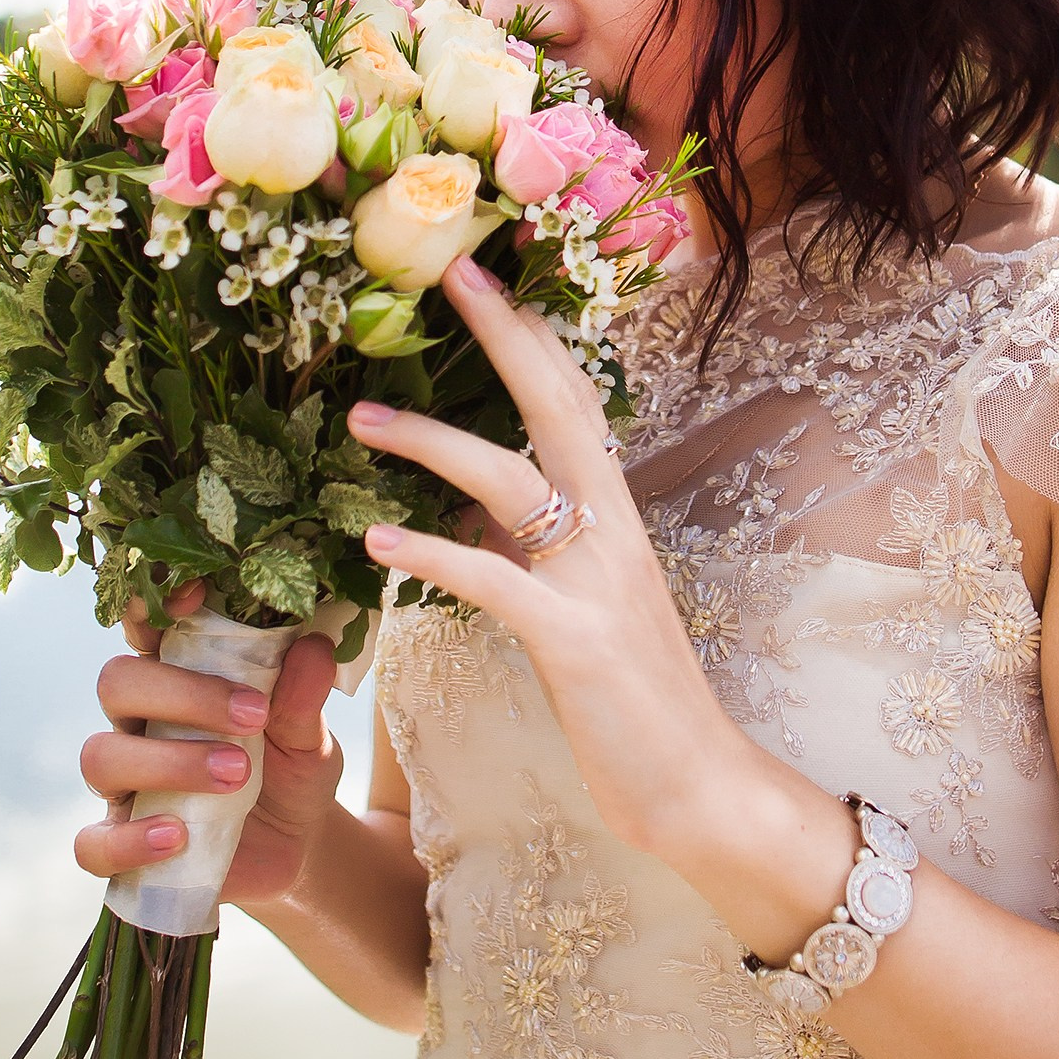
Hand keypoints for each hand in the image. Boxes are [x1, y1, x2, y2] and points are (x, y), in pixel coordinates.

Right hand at [74, 579, 345, 908]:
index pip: (145, 626)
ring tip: (236, 776)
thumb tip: (312, 648)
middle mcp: (140, 722)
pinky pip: (92, 843)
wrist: (298, 846)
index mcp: (179, 675)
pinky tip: (177, 838)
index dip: (152, 604)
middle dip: (181, 694)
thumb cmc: (292, 770)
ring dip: (169, 762)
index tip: (195, 596)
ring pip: (101, 755)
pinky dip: (128, 840)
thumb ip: (303, 697)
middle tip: (251, 717)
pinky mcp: (123, 842)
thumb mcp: (310, 735)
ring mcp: (126, 783)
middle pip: (117, 681)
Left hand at [347, 256, 756, 868]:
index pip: (575, 400)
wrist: (696, 787)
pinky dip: (433, 556)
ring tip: (362, 417)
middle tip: (449, 271)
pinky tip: (376, 545)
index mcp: (614, 516)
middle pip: (558, 406)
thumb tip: (465, 505)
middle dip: (505, 334)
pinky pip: (494, 582)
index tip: (488, 275)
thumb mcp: (574, 605)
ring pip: (513, 482)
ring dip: (433, 442)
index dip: (532, 335)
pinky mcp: (575, 641)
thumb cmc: (632, 702)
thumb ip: (527, 549)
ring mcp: (597, 582)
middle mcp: (613, 530)